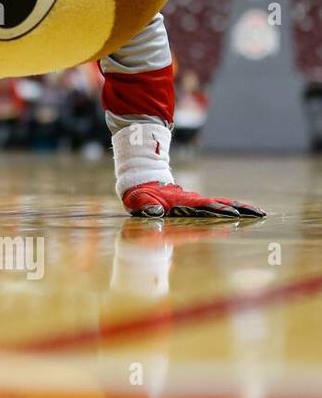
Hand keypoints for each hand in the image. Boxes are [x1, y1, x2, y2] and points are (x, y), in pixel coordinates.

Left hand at [122, 181, 264, 218]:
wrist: (142, 183)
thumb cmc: (140, 195)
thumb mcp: (138, 200)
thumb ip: (146, 206)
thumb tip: (155, 213)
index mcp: (181, 201)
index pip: (202, 207)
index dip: (217, 210)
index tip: (233, 214)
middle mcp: (193, 201)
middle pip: (219, 204)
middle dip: (238, 209)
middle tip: (258, 214)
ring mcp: (196, 202)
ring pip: (221, 204)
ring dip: (240, 208)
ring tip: (259, 213)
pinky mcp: (197, 205)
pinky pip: (217, 206)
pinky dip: (232, 208)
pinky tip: (244, 214)